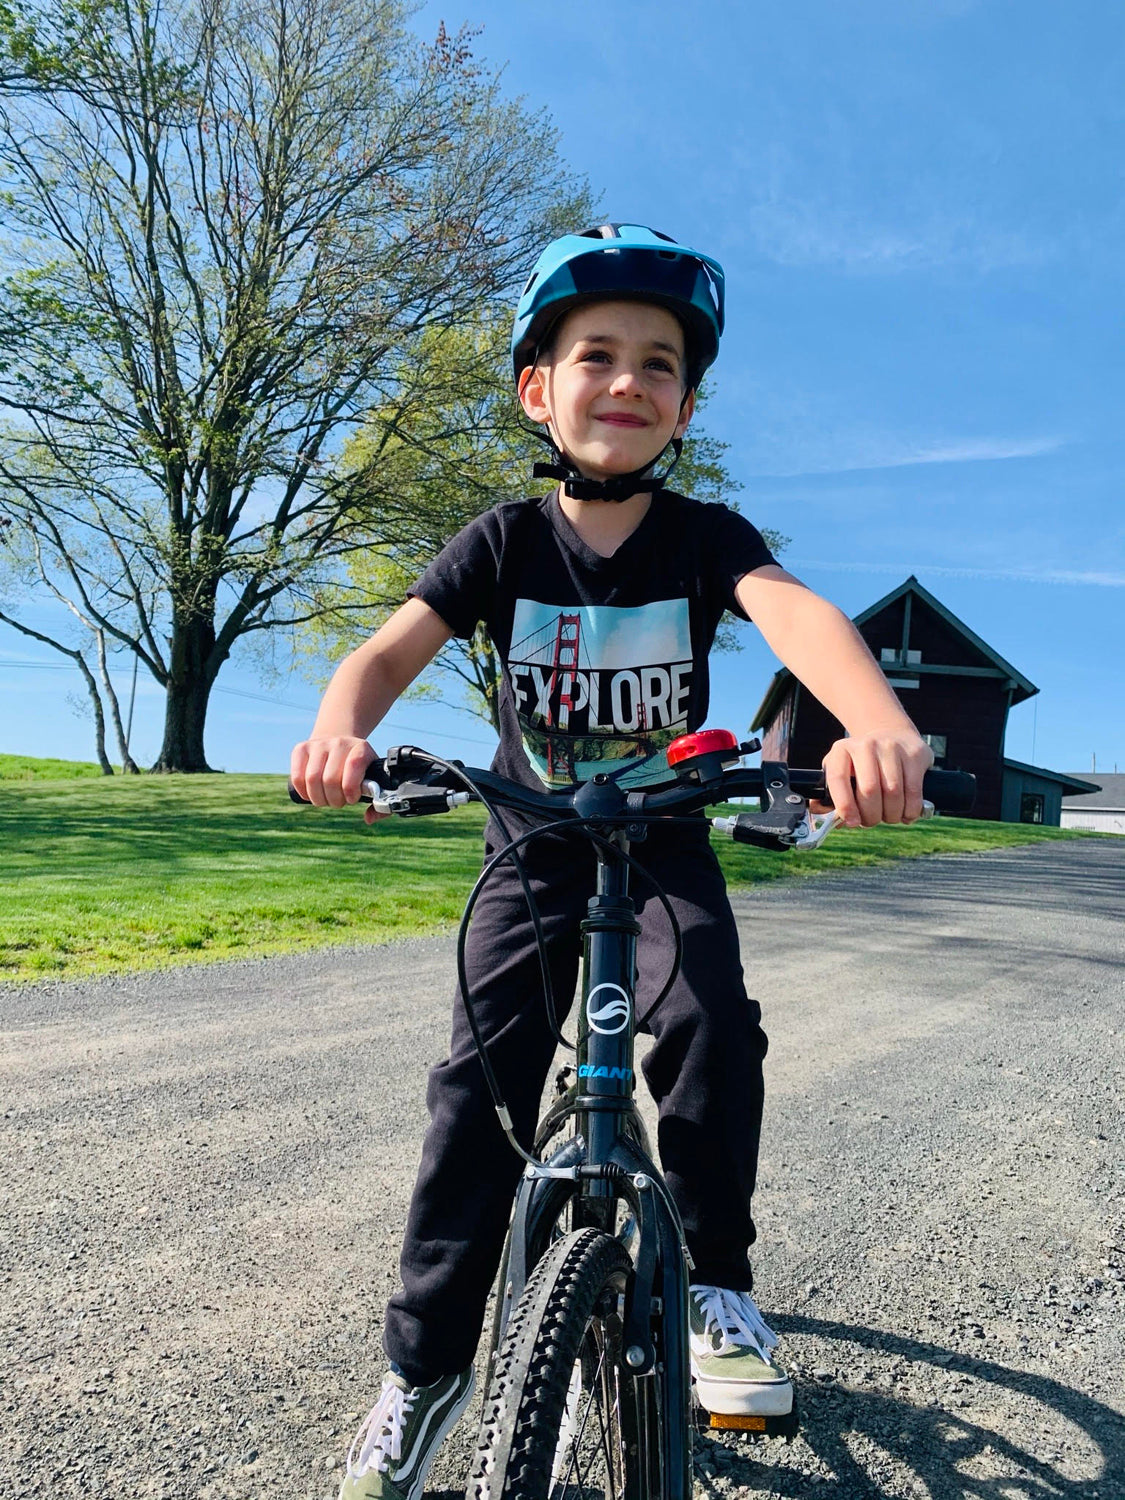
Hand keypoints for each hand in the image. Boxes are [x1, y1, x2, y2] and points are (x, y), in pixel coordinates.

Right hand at [289, 735, 388, 822]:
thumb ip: (379, 804)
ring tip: (326, 799)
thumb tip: (368, 818)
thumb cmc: (360, 770)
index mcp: (362, 749)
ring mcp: (319, 744)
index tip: (352, 798)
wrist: (340, 745)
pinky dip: (303, 792)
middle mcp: (340, 743)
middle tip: (339, 801)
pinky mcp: (301, 749)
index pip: (354, 766)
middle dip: (334, 800)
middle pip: (330, 779)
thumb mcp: (374, 780)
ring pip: (312, 779)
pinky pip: (297, 777)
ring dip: (318, 799)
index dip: (351, 789)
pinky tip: (311, 794)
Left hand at [818, 730, 933, 827]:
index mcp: (841, 750)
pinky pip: (913, 790)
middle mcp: (865, 745)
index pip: (838, 778)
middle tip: (872, 821)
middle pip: (869, 790)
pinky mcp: (914, 753)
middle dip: (871, 815)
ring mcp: (891, 746)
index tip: (852, 822)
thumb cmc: (862, 764)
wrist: (892, 736)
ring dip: (891, 815)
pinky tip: (906, 814)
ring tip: (889, 817)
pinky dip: (910, 810)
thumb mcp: (842, 773)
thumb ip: (829, 796)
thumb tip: (817, 810)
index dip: (844, 805)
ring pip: (893, 793)